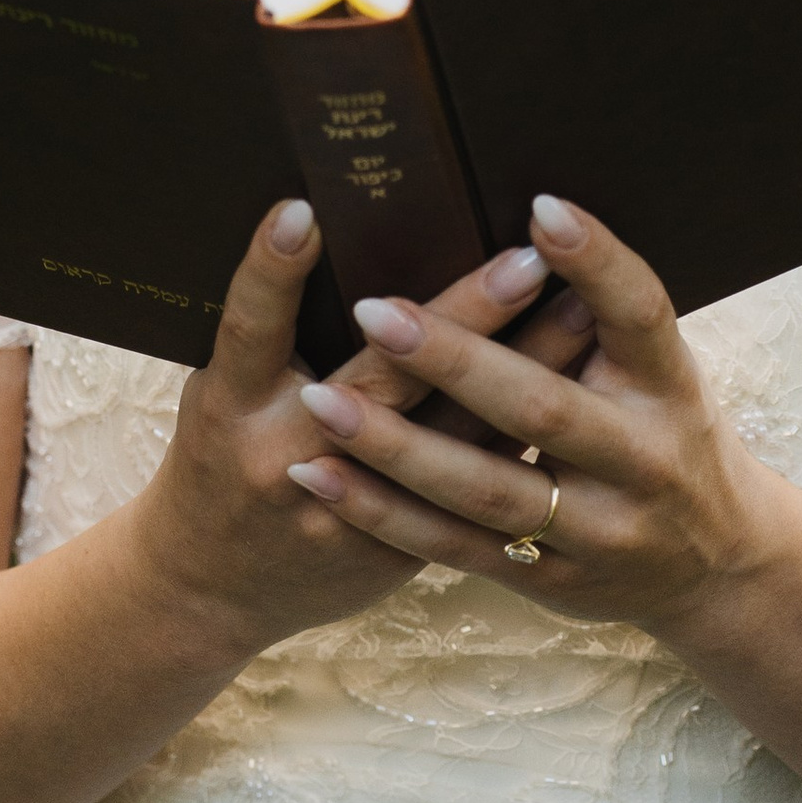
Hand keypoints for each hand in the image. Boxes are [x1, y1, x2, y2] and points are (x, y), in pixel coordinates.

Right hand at [128, 201, 590, 660]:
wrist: (216, 591)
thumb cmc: (221, 460)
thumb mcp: (220, 393)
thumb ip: (275, 336)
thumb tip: (342, 235)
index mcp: (232, 409)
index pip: (252, 329)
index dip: (270, 272)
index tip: (303, 211)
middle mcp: (287, 458)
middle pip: (382, 382)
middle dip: (461, 318)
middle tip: (527, 258)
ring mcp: (350, 513)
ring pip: (453, 437)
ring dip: (525, 368)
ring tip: (584, 305)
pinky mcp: (399, 551)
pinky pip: (476, 485)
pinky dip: (528, 432)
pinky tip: (584, 386)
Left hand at [284, 196, 777, 636]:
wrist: (715, 568)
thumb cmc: (665, 431)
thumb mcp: (660, 371)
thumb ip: (601, 317)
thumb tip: (525, 216)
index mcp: (670, 386)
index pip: (641, 313)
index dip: (596, 260)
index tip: (539, 207)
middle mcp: (642, 460)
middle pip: (543, 408)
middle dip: (455, 361)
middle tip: (375, 312)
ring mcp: (598, 532)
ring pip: (486, 488)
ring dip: (396, 446)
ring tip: (322, 400)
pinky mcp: (550, 581)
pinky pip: (455, 548)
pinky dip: (383, 512)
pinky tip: (321, 474)